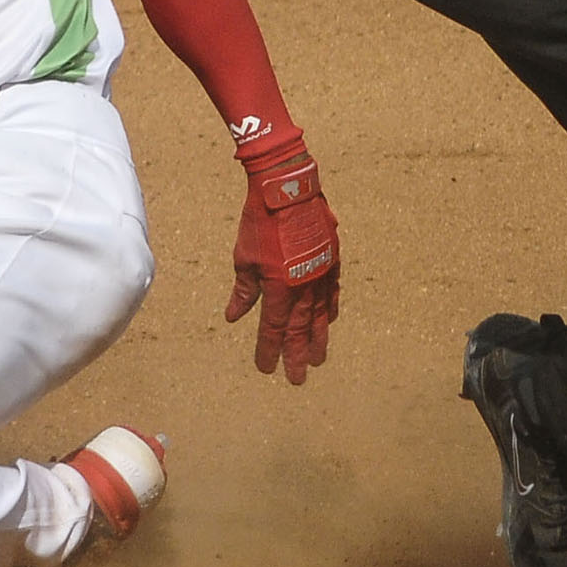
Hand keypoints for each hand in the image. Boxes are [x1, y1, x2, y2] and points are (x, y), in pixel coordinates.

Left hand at [227, 152, 340, 383]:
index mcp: (279, 289)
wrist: (287, 189)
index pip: (274, 329)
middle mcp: (304, 287)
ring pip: (320, 315)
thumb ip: (243, 291)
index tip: (266, 368)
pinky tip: (331, 320)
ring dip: (318, 338)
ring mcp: (321, 273)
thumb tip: (234, 316)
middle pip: (300, 329)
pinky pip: (333, 291)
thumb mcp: (244, 258)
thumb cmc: (260, 222)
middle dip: (297, 355)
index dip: (269, 350)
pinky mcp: (332, 258)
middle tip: (297, 378)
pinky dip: (331, 308)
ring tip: (317, 358)